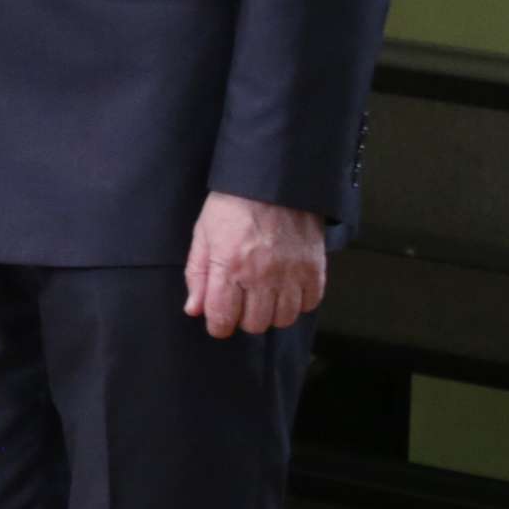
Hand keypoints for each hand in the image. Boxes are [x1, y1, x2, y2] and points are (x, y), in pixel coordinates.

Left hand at [184, 191, 325, 337]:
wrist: (273, 182)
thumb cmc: (232, 206)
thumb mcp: (203, 235)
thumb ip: (197, 275)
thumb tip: (194, 310)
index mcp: (228, 266)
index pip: (223, 317)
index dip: (219, 326)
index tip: (219, 323)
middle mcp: (261, 275)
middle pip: (255, 324)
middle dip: (244, 319)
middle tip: (242, 303)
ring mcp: (291, 273)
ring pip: (283, 319)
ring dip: (271, 314)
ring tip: (264, 297)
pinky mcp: (314, 268)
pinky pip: (309, 304)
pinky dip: (298, 303)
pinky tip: (286, 289)